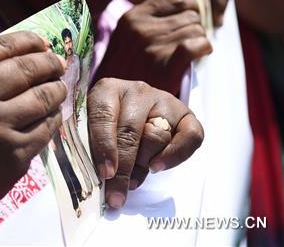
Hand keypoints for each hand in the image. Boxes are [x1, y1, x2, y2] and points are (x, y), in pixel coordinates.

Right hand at [0, 32, 66, 230]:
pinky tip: (52, 115)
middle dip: (48, 62)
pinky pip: (45, 127)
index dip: (26, 41)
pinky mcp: (14, 154)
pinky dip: (53, 117)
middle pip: (26, 68)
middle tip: (56, 63)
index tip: (40, 43)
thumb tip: (19, 54)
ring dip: (56, 89)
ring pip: (42, 97)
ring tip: (59, 88)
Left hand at [88, 78, 202, 208]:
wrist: (133, 109)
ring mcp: (163, 100)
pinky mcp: (186, 114)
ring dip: (144, 163)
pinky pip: (191, 136)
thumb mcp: (92, 127)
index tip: (105, 173)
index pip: (104, 116)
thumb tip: (103, 179)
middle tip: (117, 195)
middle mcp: (136, 91)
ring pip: (157, 136)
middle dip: (123, 169)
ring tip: (133, 179)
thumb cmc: (108, 123)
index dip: (104, 147)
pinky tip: (157, 167)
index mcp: (107, 90)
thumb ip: (94, 146)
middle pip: (131, 131)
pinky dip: (176, 155)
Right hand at [96, 0, 211, 95]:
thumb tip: (185, 4)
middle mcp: (142, 27)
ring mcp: (153, 45)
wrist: (113, 100)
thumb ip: (149, 20)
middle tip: (189, 43)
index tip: (189, 21)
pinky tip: (198, 55)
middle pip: (189, 15)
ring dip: (199, 40)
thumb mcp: (128, 37)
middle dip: (194, 28)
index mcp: (132, 16)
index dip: (189, 8)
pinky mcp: (166, 64)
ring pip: (197, 29)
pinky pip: (197, 44)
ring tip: (190, 53)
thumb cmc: (125, 69)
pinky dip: (203, 48)